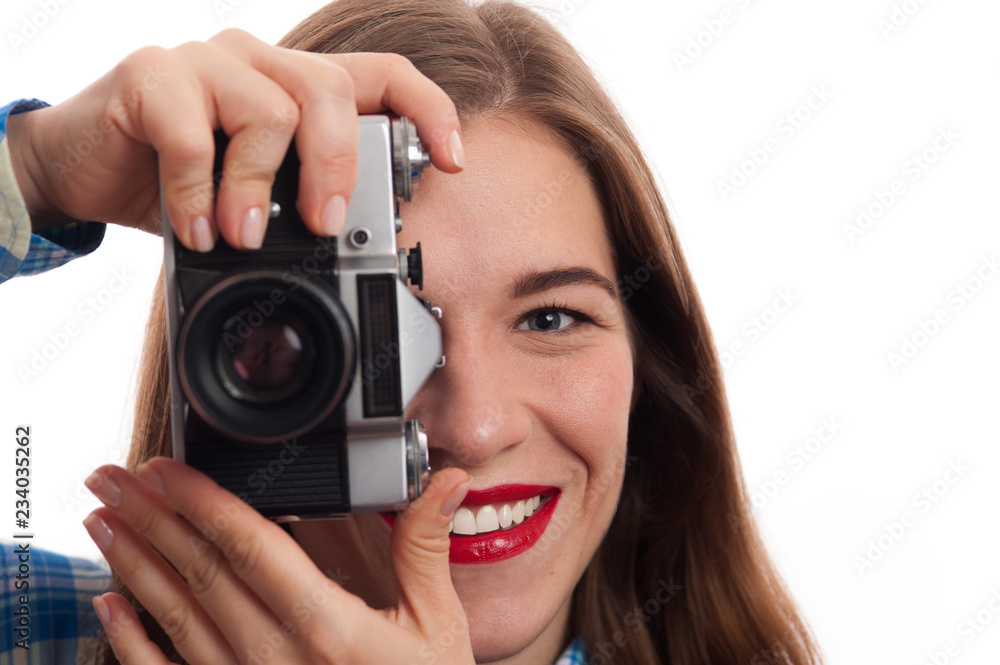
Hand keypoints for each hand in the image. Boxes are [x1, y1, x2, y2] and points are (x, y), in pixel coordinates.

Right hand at [6, 28, 463, 249]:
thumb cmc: (183, 181)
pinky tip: (195, 230)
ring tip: (241, 238)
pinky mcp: (151, 76)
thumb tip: (350, 247)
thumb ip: (298, 201)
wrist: (89, 169)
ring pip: (268, 111)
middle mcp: (260, 62)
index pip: (384, 75)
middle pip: (331, 91)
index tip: (453, 162)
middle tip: (323, 226)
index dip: (429, 110)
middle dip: (338, 168)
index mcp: (297, 87)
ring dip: (258, 190)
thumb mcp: (256, 195)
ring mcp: (206, 62)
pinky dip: (199, 193)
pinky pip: (192, 133)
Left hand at [83, 458, 473, 663]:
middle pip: (199, 572)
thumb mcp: (438, 626)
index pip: (249, 546)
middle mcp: (275, 658)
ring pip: (174, 615)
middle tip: (112, 476)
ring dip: (133, 562)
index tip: (166, 468)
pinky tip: (108, 604)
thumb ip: (426, 548)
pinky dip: (129, 641)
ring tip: (103, 519)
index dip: (202, 501)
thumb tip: (444, 481)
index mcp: (327, 627)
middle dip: (151, 516)